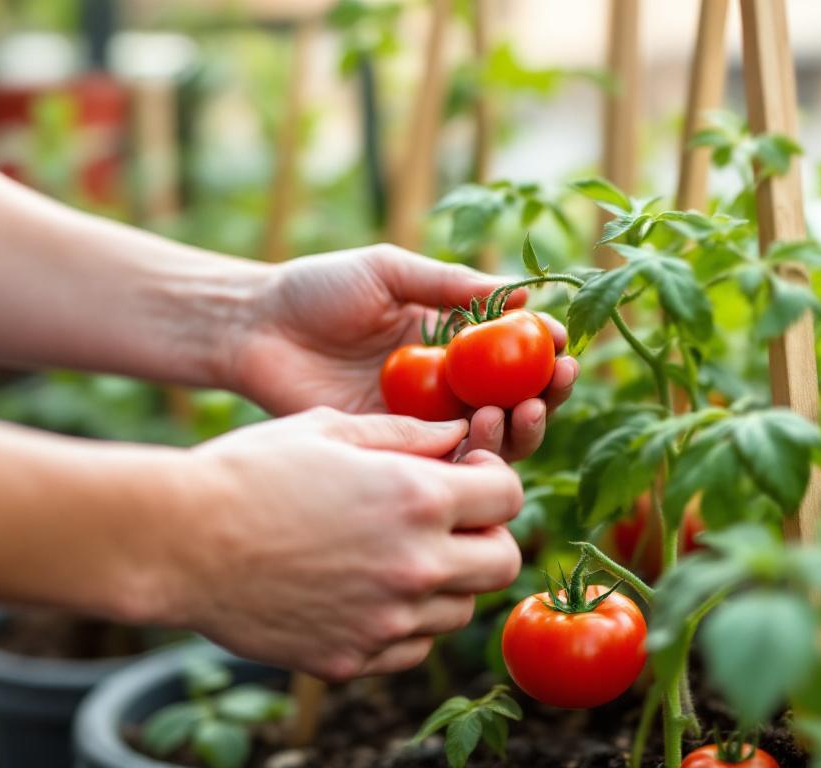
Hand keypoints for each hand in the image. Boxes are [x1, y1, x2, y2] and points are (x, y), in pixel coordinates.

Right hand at [168, 408, 522, 679]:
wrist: (176, 542)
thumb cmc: (248, 471)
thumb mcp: (328, 429)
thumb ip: (405, 433)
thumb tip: (457, 436)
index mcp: (416, 499)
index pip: (508, 497)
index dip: (494, 480)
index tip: (468, 475)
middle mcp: (414, 566)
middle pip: (504, 562)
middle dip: (486, 535)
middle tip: (450, 521)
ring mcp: (385, 622)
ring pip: (461, 610)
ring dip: (447, 581)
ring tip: (399, 553)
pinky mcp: (353, 660)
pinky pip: (412, 647)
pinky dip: (406, 623)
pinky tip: (368, 591)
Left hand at [222, 245, 577, 459]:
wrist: (256, 329)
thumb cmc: (317, 290)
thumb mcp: (389, 272)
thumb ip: (450, 284)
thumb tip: (525, 292)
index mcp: (451, 340)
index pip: (516, 351)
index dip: (547, 350)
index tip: (564, 344)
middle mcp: (446, 385)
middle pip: (516, 401)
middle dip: (548, 395)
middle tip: (557, 382)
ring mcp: (422, 421)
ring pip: (492, 438)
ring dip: (520, 426)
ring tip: (519, 406)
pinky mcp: (394, 452)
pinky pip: (447, 462)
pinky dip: (474, 451)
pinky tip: (480, 427)